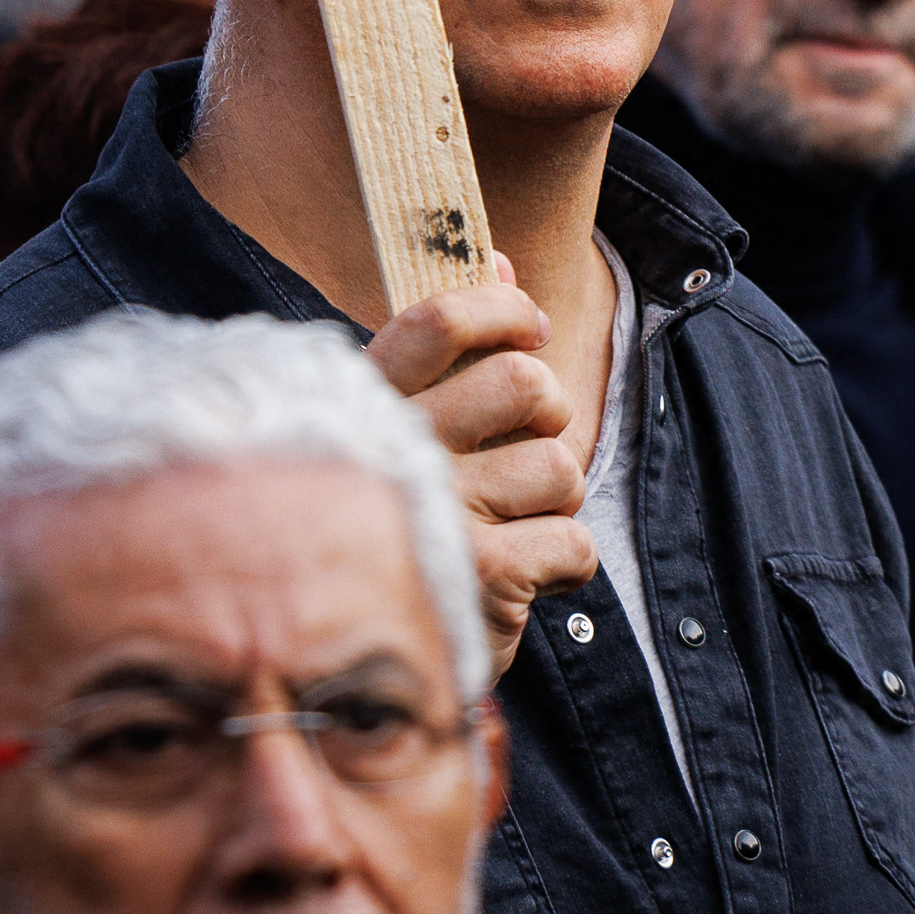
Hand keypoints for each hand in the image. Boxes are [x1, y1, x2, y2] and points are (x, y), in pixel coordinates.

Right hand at [374, 262, 594, 667]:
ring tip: (514, 521)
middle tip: (531, 438)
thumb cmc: (389, 516)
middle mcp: (397, 452)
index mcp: (367, 406)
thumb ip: (447, 342)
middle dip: (549, 411)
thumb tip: (500, 257)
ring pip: (558, 467)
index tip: (528, 327)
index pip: (439, 320)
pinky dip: (566, 560)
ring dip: (555, 497)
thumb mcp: (399, 423)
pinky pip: (572, 541)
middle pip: (523, 384)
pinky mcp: (480, 577)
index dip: (502, 310)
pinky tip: (526, 572)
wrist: (342, 656)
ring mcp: (438, 514)